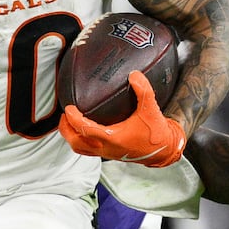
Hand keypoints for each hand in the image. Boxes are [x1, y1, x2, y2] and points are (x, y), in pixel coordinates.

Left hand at [59, 70, 186, 167]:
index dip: (74, 119)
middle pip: (76, 142)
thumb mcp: (151, 109)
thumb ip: (144, 90)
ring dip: (71, 136)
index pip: (86, 130)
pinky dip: (80, 140)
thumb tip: (134, 74)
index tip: (69, 108)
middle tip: (64, 115)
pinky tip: (82, 129)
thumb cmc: (156, 132)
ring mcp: (106, 153)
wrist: (163, 150)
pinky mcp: (109, 154)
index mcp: (113, 138)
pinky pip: (87, 150)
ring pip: (80, 148)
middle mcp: (107, 148)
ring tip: (68, 122)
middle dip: (66, 129)